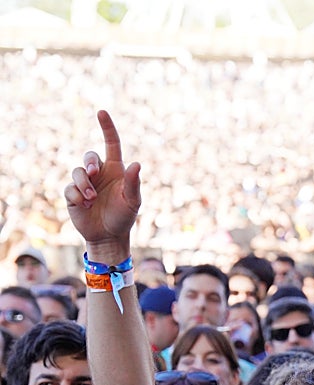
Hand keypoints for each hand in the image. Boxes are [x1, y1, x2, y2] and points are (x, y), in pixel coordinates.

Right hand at [64, 111, 140, 259]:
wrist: (108, 236)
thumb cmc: (124, 216)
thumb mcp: (133, 201)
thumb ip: (133, 183)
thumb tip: (136, 164)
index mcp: (116, 170)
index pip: (111, 144)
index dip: (107, 128)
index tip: (101, 112)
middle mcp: (99, 173)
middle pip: (89, 156)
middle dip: (90, 162)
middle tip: (94, 172)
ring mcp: (85, 183)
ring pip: (77, 172)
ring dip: (84, 184)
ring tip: (91, 199)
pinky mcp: (72, 194)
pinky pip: (69, 188)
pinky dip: (77, 196)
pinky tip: (85, 205)